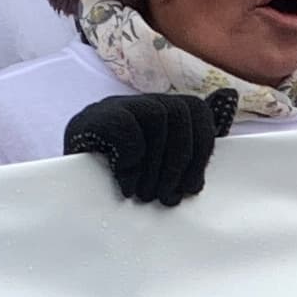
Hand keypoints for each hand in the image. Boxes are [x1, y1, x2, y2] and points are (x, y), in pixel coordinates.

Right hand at [63, 89, 230, 204]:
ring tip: (145, 194)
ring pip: (156, 116)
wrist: (68, 196)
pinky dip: (131, 160)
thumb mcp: (160, 172)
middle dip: (179, 162)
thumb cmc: (120, 186)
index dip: (202, 147)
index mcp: (159, 113)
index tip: (193, 187)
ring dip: (156, 165)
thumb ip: (189, 147)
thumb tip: (228, 98)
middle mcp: (137, 104)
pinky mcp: (90, 120)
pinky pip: (126, 127)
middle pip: (179, 113)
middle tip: (167, 198)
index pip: (196, 109)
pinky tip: (125, 184)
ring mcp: (112, 107)